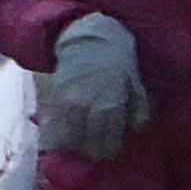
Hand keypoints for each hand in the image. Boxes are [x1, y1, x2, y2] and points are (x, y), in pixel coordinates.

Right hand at [46, 13, 146, 161]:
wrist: (88, 39)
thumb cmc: (117, 61)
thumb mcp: (136, 84)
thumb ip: (138, 110)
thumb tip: (135, 130)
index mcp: (109, 107)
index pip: (107, 144)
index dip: (109, 150)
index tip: (110, 149)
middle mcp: (85, 109)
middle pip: (85, 145)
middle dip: (91, 150)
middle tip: (96, 148)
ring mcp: (66, 105)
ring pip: (65, 138)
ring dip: (72, 144)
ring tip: (78, 143)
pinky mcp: (53, 99)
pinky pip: (52, 125)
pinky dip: (56, 133)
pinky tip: (62, 134)